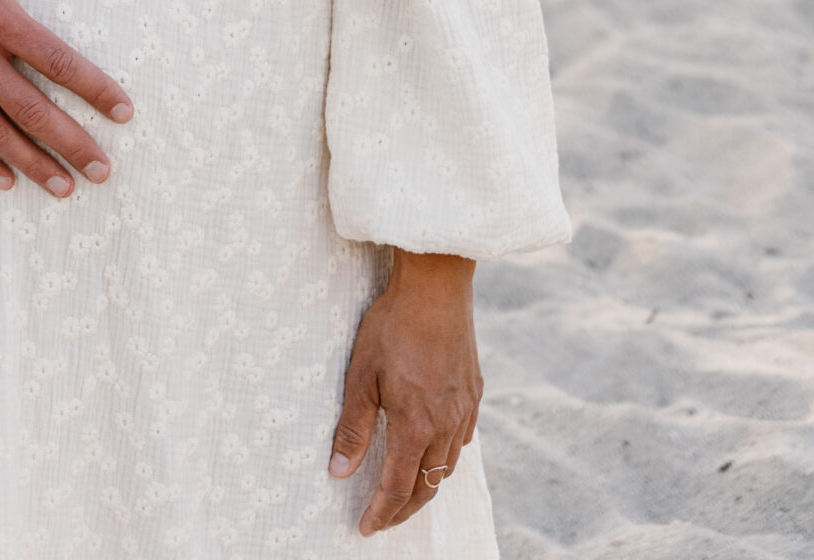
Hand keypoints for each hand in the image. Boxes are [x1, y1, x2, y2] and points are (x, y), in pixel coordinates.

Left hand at [329, 252, 481, 535]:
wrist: (436, 286)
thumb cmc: (393, 326)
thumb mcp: (361, 375)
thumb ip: (353, 428)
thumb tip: (339, 472)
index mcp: (416, 426)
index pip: (398, 487)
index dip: (381, 513)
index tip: (366, 528)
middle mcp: (446, 426)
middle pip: (428, 485)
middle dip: (405, 509)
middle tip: (384, 519)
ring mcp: (466, 410)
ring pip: (449, 465)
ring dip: (427, 485)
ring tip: (407, 492)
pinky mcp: (475, 392)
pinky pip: (463, 439)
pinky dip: (447, 456)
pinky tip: (435, 450)